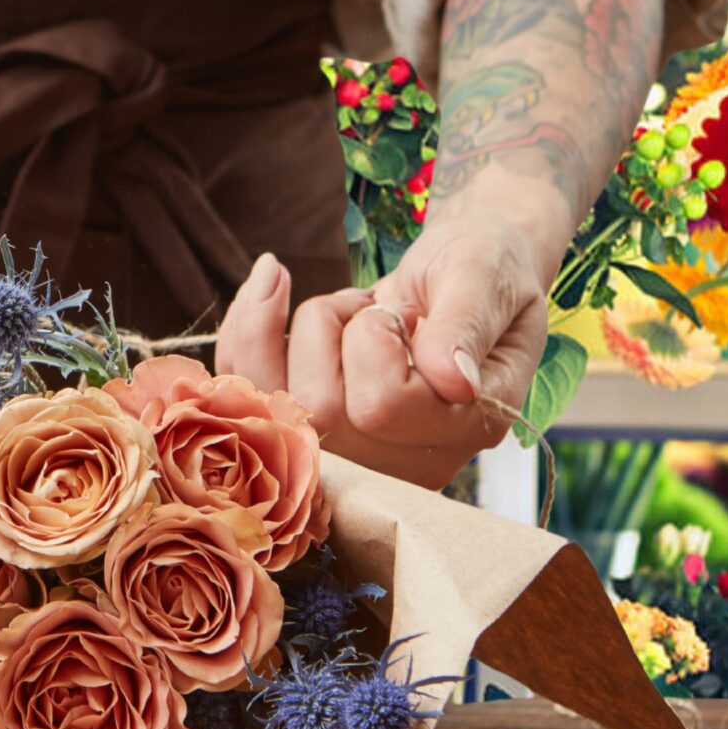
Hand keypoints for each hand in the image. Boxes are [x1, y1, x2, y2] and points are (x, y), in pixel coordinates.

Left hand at [214, 224, 548, 488]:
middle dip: (330, 326)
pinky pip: (243, 395)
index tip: (408, 311)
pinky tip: (270, 287)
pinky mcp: (314, 435)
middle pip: (319, 410)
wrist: (461, 273)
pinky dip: (246, 330)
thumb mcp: (484, 272)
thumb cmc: (480, 267)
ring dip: (296, 330)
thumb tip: (453, 379)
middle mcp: (410, 461)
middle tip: (376, 306)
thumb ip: (467, 322)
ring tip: (346, 308)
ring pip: (273, 403)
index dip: (376, 337)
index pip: (383, 406)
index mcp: (467, 427)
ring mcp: (358, 458)